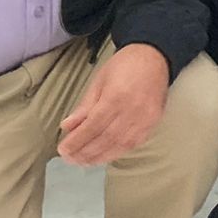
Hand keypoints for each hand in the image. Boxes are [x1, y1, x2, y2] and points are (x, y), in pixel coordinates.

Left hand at [57, 43, 170, 165]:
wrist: (154, 56)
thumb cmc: (124, 65)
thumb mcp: (99, 81)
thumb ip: (84, 106)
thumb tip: (68, 126)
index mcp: (116, 97)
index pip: (93, 126)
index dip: (77, 141)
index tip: (63, 149)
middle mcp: (132, 111)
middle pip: (105, 140)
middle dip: (84, 152)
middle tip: (69, 158)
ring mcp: (145, 119)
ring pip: (119, 146)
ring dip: (99, 157)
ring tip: (83, 161)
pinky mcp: (153, 123)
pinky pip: (133, 145)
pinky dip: (117, 153)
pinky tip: (104, 156)